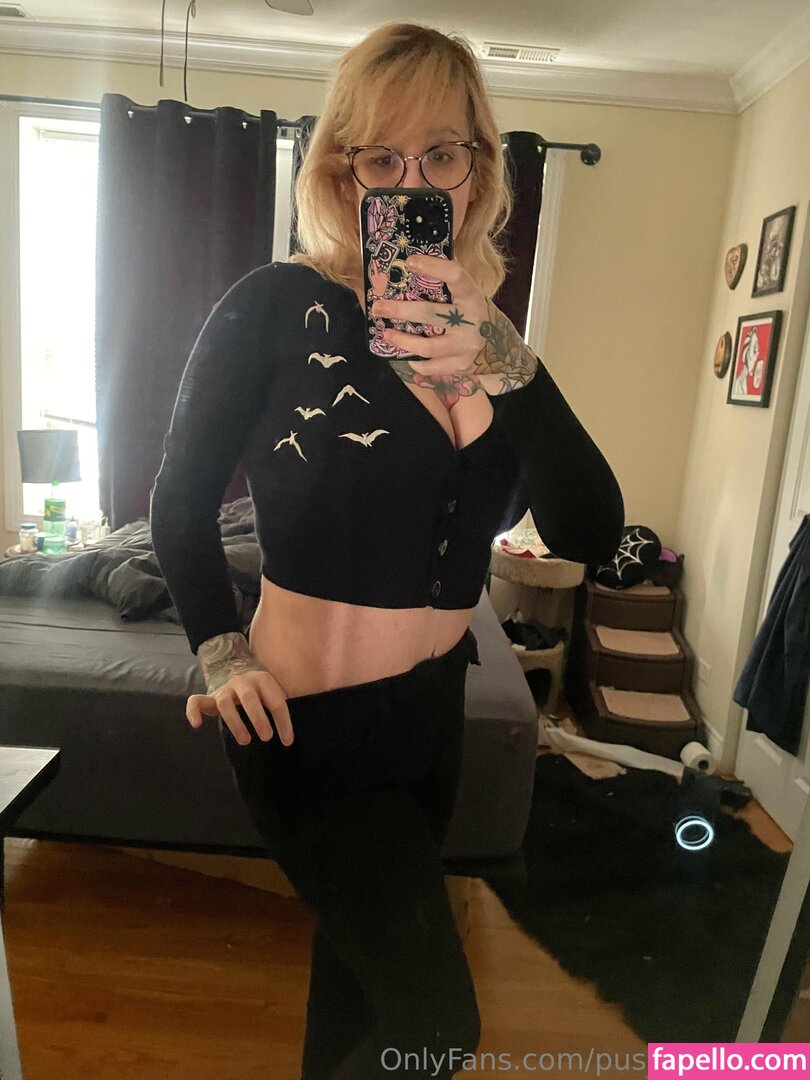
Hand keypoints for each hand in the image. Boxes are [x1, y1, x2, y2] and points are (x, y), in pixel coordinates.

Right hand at [187, 668, 293, 746]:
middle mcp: (243, 681)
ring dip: (235, 722)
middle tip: (267, 737)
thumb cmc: (261, 692)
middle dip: (258, 717)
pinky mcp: (210, 697)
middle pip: (249, 698)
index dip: (283, 722)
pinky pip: (196, 701)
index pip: (275, 701)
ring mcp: (225, 688)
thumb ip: (279, 706)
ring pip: (225, 702)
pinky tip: (197, 725)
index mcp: (263, 680)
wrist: (236, 671)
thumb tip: (291, 735)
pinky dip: (193, 711)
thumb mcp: (273, 693)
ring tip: (245, 741)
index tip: (287, 742)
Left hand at [370, 253, 538, 395]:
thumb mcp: (471, 298)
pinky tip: (407, 356)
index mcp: (473, 297)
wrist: (505, 352)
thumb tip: (411, 270)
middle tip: (378, 307)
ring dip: (402, 340)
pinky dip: (417, 362)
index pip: (455, 275)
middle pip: (430, 313)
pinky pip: (432, 367)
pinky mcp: (462, 366)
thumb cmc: (479, 318)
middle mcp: (471, 321)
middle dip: (400, 310)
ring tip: (386, 333)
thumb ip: (450, 289)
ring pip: (427, 346)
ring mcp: (467, 346)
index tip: (409, 262)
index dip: (432, 267)